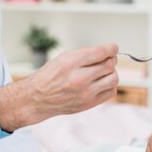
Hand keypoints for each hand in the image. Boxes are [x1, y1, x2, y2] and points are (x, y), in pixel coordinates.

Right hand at [0, 43, 118, 130]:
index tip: (113, 48)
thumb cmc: (49, 76)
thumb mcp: (63, 57)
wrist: (38, 98)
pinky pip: (111, 91)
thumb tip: (106, 52)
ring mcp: (85, 93)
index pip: (100, 52)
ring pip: (113, 78)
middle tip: (107, 59)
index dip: (111, 48)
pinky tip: (100, 82)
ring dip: (111, 72)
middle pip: (109, 65)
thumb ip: (85, 55)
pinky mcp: (89, 103)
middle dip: (111, 59)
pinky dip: (109, 85)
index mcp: (71, 63)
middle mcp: (79, 78)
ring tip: (103, 71)